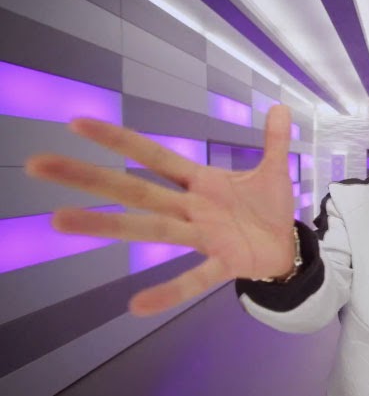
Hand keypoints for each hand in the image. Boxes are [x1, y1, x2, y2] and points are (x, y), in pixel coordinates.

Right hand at [25, 105, 297, 316]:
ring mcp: (204, 236)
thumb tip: (282, 105)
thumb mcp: (273, 171)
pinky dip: (169, 291)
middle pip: (136, 191)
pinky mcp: (224, 262)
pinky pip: (194, 279)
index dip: (120, 141)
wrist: (287, 247)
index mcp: (201, 183)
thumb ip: (274, 140)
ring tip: (59, 220)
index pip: (155, 157)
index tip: (77, 123)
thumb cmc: (268, 209)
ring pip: (152, 229)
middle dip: (90, 178)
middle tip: (38, 164)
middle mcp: (193, 209)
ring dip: (107, 225)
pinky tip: (135, 306)